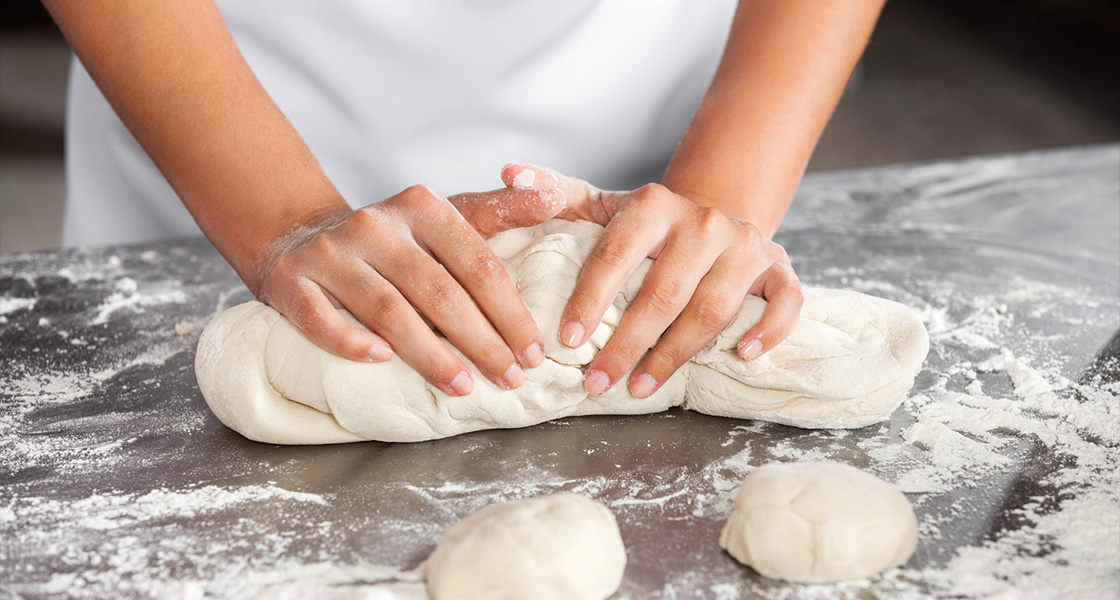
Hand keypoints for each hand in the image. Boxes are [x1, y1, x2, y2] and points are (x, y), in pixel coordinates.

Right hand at [258, 168, 564, 396]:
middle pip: (439, 292)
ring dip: (430, 354)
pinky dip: (350, 341)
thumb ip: (498, 211)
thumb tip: (555, 199)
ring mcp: (331, 253)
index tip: (532, 353)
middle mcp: (375, 225)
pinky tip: (381, 361)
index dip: (509, 313)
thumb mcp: (443, 218)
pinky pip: (322, 318)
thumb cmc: (391, 241)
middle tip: (509, 378)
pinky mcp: (293, 282)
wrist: (302, 238)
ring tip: (464, 385)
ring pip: (388, 310)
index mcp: (421, 206)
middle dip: (481, 341)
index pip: (478, 264)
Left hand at [503, 166, 802, 398]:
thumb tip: (509, 174)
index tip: (567, 341)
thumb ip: (555, 193)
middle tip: (596, 382)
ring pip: (714, 308)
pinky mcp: (778, 268)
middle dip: (626, 344)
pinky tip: (741, 355)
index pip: (617, 254)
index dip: (590, 299)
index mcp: (654, 205)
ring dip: (675, 355)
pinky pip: (784, 302)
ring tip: (639, 388)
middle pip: (664, 293)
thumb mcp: (602, 207)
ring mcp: (745, 245)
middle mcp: (703, 222)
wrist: (713, 215)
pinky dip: (768, 331)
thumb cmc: (648, 226)